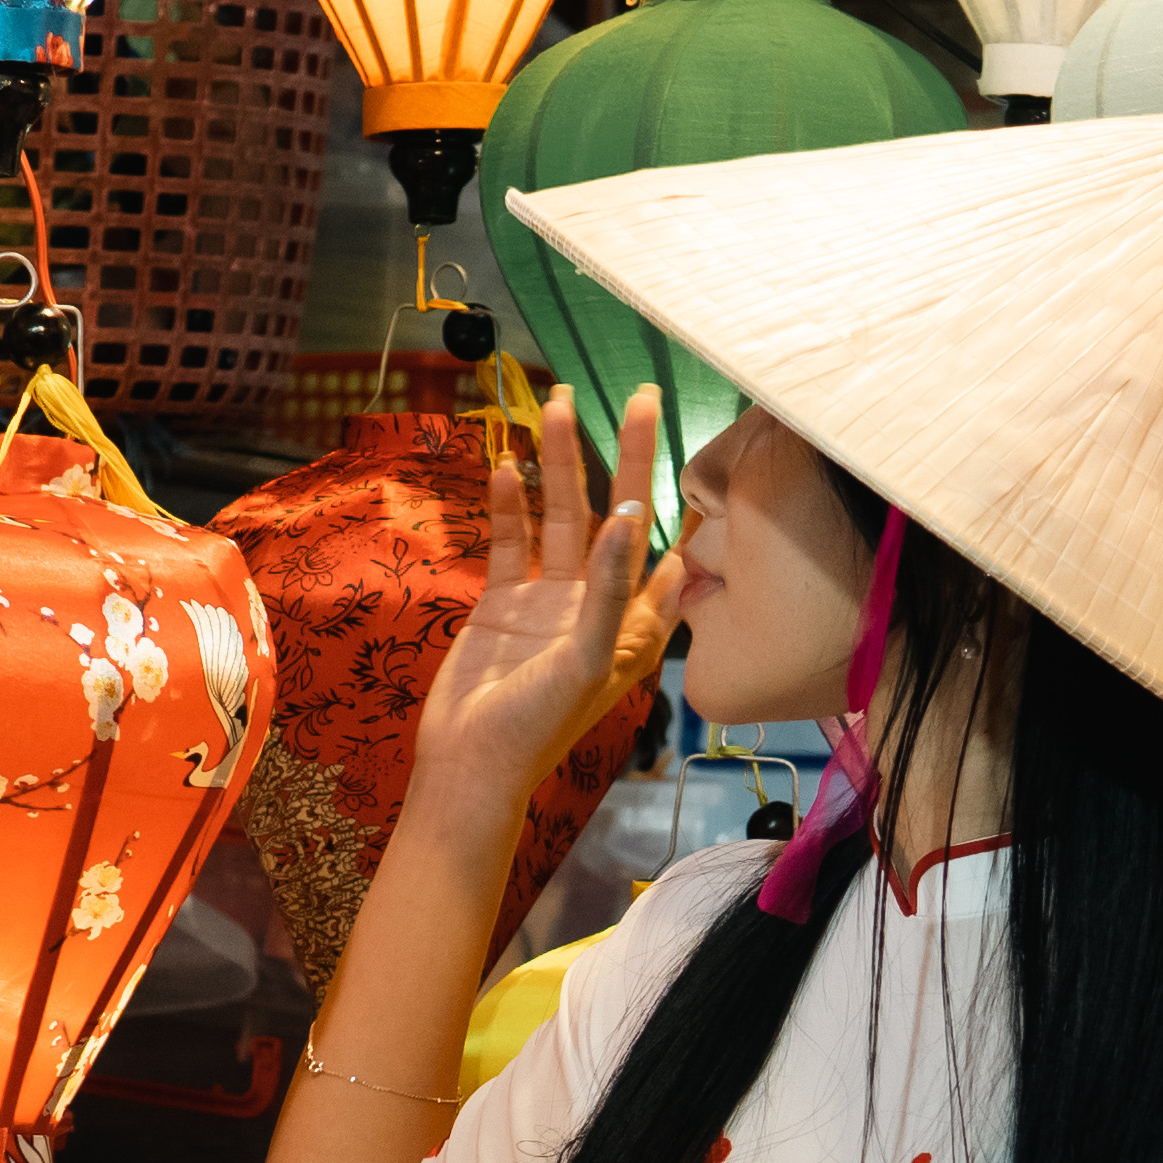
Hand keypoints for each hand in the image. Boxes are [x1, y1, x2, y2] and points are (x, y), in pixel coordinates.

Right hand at [405, 384, 672, 836]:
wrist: (467, 766)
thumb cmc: (537, 728)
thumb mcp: (584, 660)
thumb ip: (608, 590)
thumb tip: (630, 519)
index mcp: (636, 627)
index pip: (670, 549)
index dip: (682, 499)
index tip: (694, 443)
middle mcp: (600, 607)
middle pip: (619, 515)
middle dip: (627, 456)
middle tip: (638, 396)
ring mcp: (551, 602)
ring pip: (561, 516)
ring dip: (559, 464)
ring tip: (555, 405)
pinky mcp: (506, 603)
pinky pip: (512, 542)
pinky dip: (509, 504)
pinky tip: (504, 465)